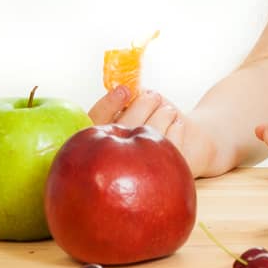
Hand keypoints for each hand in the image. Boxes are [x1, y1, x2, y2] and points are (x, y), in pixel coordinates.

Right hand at [88, 86, 230, 177]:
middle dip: (142, 106)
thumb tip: (126, 87)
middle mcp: (104, 164)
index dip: (108, 105)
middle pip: (122, 129)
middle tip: (154, 95)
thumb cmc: (140, 134)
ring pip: (148, 139)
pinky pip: (169, 152)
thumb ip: (120, 107)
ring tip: (168, 109)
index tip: (126, 90)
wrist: (167, 167)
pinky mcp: (158, 180)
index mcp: (90, 148)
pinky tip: (177, 122)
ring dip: (161, 116)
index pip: (93, 122)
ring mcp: (130, 174)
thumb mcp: (125, 120)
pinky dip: (175, 132)